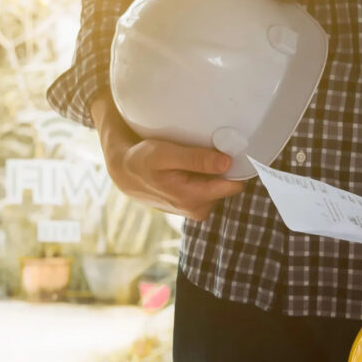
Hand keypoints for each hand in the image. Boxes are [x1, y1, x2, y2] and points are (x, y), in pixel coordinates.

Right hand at [92, 92, 244, 220]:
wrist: (125, 173)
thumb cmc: (143, 160)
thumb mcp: (165, 154)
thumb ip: (196, 159)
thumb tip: (226, 162)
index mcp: (194, 198)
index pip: (234, 185)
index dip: (236, 167)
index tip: (233, 151)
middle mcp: (198, 209)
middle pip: (228, 186)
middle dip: (223, 169)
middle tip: (209, 150)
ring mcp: (196, 210)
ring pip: (219, 188)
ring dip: (212, 173)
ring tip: (194, 159)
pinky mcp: (193, 207)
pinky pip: (209, 189)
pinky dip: (205, 178)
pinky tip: (190, 168)